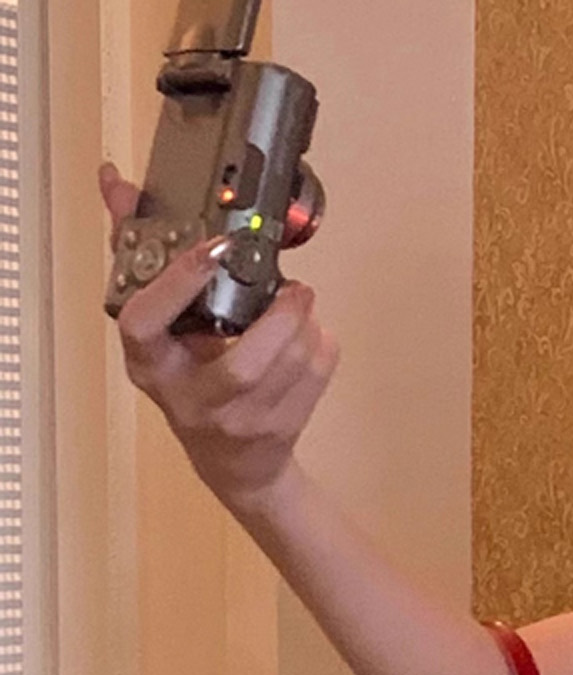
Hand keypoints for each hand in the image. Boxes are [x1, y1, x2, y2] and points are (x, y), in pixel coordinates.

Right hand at [99, 159, 339, 511]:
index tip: (215, 246)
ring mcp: (240, 423)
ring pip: (287, 371)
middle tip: (294, 286)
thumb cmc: (190, 378)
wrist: (233, 462)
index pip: (145, 322)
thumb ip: (143, 254)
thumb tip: (117, 181)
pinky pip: (316, 380)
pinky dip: (323, 349)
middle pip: (240, 365)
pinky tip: (312, 334)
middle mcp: (191, 400)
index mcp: (149, 366)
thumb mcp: (160, 326)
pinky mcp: (282, 431)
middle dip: (276, 321)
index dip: (179, 282)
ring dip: (305, 328)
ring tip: (302, 303)